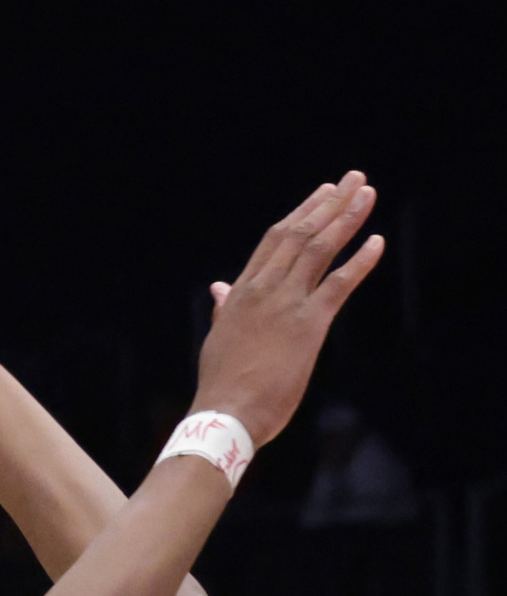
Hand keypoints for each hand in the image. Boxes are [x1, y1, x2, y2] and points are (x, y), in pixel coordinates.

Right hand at [191, 173, 384, 445]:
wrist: (223, 416)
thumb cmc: (220, 387)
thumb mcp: (218, 340)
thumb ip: (225, 309)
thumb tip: (219, 288)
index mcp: (241, 293)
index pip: (274, 241)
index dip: (301, 213)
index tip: (322, 194)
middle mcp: (263, 290)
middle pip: (300, 234)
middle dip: (329, 203)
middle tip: (353, 179)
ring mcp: (285, 304)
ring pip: (319, 248)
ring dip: (346, 218)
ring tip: (366, 194)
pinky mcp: (308, 324)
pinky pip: (339, 284)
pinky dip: (360, 261)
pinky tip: (377, 242)